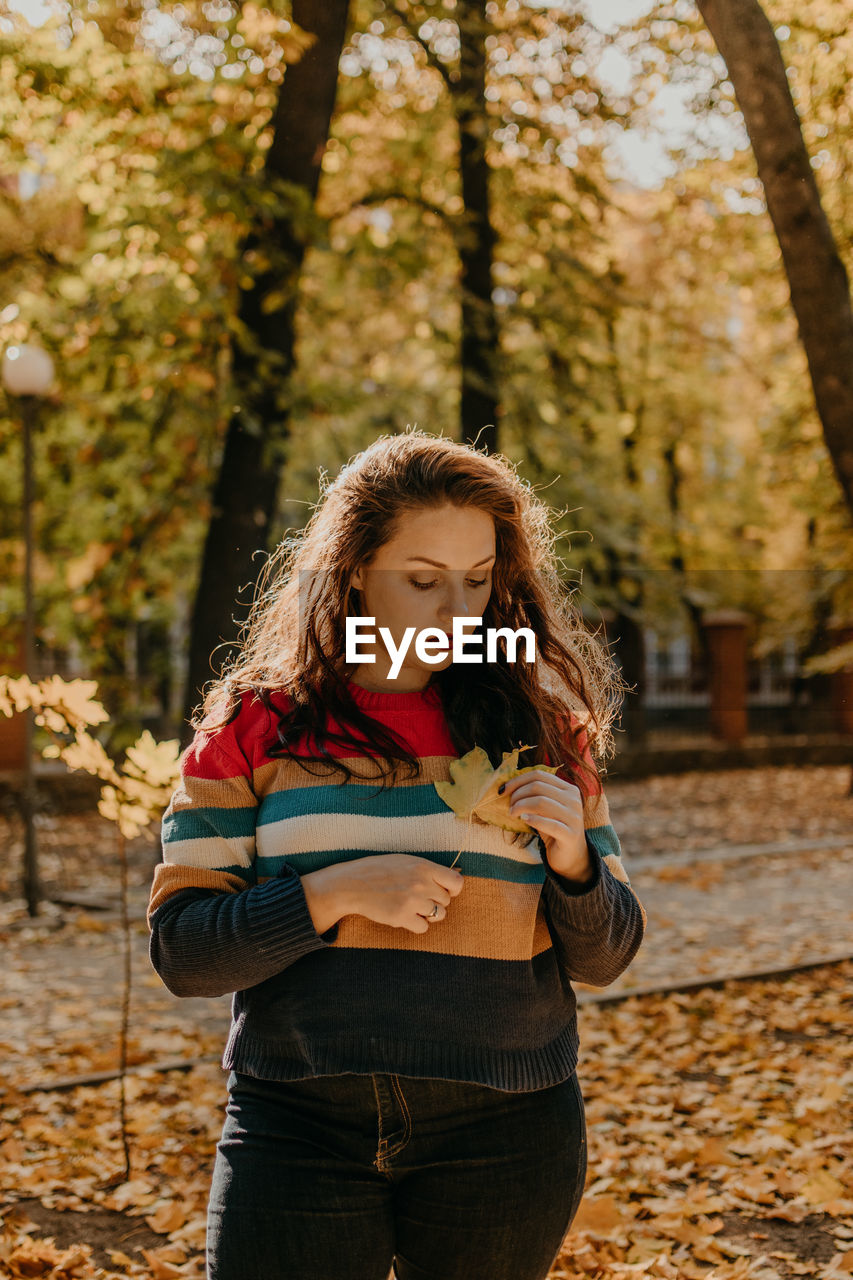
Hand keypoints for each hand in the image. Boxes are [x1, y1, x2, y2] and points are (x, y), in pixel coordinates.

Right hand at [341, 854, 464, 933]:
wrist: (353, 883)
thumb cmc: (380, 870)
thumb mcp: (406, 861)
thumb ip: (429, 869)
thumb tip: (458, 872)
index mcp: (424, 867)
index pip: (457, 882)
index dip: (453, 889)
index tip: (443, 891)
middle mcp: (421, 884)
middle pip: (446, 901)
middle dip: (435, 901)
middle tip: (418, 898)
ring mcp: (412, 901)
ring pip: (438, 915)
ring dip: (428, 914)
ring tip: (412, 906)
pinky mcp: (402, 917)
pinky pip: (424, 928)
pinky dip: (416, 924)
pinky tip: (403, 915)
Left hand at [500, 770, 592, 882]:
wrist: (571, 856)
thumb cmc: (554, 829)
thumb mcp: (545, 809)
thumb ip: (534, 795)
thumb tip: (507, 786)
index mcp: (568, 789)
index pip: (539, 775)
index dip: (518, 780)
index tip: (503, 790)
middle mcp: (574, 800)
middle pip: (538, 787)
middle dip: (518, 795)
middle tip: (509, 807)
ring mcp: (574, 817)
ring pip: (541, 802)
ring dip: (521, 806)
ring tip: (513, 814)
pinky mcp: (571, 835)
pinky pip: (549, 824)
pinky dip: (533, 820)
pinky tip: (524, 820)